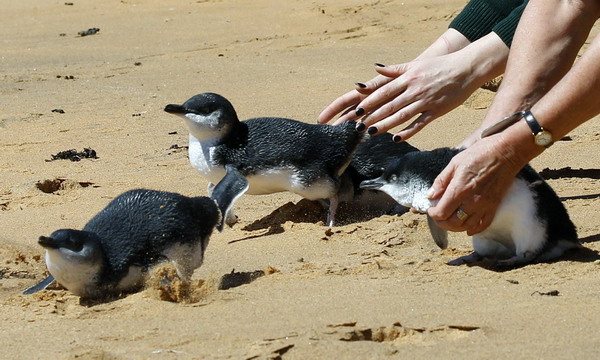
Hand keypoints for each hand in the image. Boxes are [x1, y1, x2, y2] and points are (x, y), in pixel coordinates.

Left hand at [319, 53, 483, 140]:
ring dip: (385, 125)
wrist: (467, 68)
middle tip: (357, 127)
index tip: (357, 110)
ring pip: (402, 116)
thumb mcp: (415, 64)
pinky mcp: (437, 111)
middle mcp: (415, 90)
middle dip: (372, 116)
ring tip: (371, 133)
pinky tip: (396, 138)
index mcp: (408, 78)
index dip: (370, 101)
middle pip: (390, 105)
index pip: (384, 91)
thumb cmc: (439, 66)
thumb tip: (375, 69)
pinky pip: (420, 123)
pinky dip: (408, 131)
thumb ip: (395, 70)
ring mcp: (426, 101)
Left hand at [426, 137, 523, 234]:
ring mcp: (485, 206)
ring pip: (467, 227)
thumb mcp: (454, 163)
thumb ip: (441, 181)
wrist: (506, 152)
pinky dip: (474, 229)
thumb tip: (430, 195)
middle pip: (452, 223)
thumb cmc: (480, 154)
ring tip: (449, 221)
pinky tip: (467, 228)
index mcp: (459, 190)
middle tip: (437, 216)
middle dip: (441, 222)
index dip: (433, 214)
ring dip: (455, 227)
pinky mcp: (494, 206)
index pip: (441, 213)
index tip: (430, 209)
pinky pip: (484, 224)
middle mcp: (472, 202)